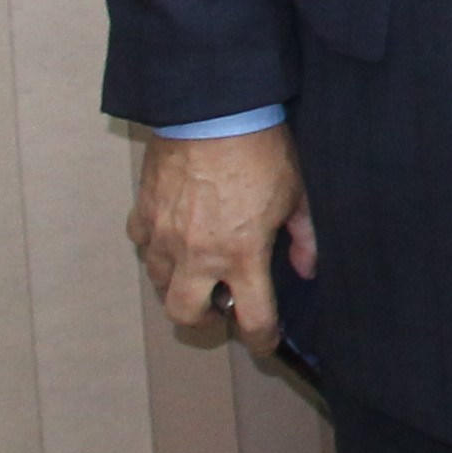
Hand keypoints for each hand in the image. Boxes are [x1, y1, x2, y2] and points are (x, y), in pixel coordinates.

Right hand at [127, 125, 313, 355]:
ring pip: (160, 285)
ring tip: (200, 274)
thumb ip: (305, 238)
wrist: (213, 111)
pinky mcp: (144, 214)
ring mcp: (164, 237)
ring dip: (180, 287)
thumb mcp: (298, 194)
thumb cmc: (262, 150)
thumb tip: (308, 269)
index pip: (253, 318)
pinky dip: (157, 252)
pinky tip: (174, 240)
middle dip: (204, 322)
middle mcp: (198, 255)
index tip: (265, 341)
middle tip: (221, 310)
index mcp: (242, 255)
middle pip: (186, 316)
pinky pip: (143, 247)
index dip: (261, 338)